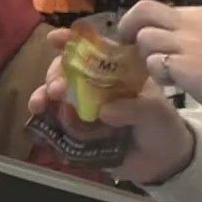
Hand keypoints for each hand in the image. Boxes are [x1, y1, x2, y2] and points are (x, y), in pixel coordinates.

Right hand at [27, 28, 194, 184]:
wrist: (162, 162)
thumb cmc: (162, 127)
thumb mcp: (156, 113)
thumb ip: (135, 108)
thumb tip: (106, 111)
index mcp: (117, 71)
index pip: (94, 49)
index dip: (73, 42)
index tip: (55, 39)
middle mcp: (97, 85)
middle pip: (68, 69)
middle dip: (56, 73)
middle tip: (56, 88)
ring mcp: (85, 107)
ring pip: (56, 93)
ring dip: (43, 93)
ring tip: (41, 103)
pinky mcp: (77, 130)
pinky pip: (55, 121)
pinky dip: (44, 118)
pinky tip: (38, 117)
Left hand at [121, 0, 201, 121]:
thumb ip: (192, 34)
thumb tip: (164, 36)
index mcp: (200, 15)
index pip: (157, 8)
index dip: (139, 22)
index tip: (134, 37)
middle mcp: (192, 23)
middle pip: (144, 10)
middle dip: (128, 26)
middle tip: (125, 45)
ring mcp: (189, 43)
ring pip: (145, 38)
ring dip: (146, 57)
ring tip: (163, 72)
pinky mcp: (186, 65)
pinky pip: (153, 63)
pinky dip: (157, 75)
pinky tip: (173, 84)